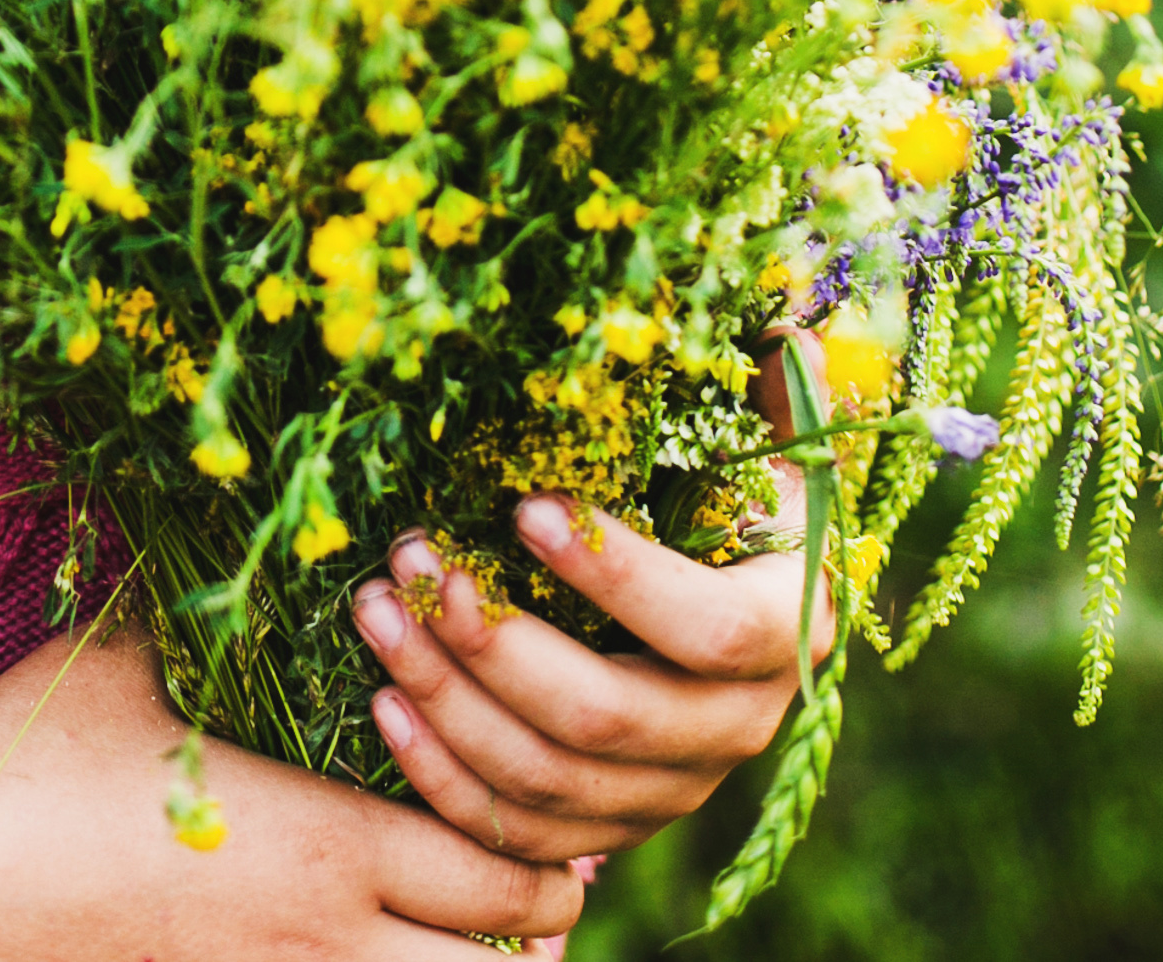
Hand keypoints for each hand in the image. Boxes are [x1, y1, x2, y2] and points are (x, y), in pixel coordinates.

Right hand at [0, 620, 588, 961]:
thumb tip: (226, 472)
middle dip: (532, 925)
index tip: (562, 818)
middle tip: (551, 880)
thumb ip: (191, 579)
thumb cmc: (26, 756)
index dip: (544, 854)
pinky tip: (376, 955)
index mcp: (318, 842)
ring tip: (486, 935)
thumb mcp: (126, 649)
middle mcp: (312, 938)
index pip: (493, 873)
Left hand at [349, 340, 835, 868]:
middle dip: (496, 644)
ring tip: (375, 610)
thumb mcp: (770, 448)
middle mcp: (735, 731)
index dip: (617, 578)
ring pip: (550, 782)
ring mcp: (670, 793)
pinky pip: (519, 834)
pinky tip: (383, 704)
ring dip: (448, 699)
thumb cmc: (739, 508)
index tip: (523, 508)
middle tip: (412, 560)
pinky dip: (444, 780)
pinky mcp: (610, 830)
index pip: (707, 628)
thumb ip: (780, 394)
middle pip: (607, 720)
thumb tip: (787, 328)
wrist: (737, 628)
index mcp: (784, 633)